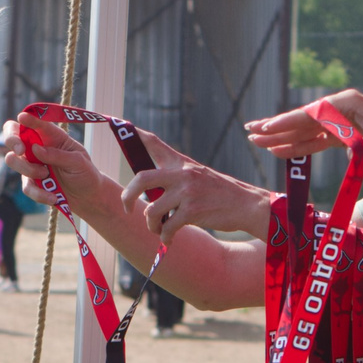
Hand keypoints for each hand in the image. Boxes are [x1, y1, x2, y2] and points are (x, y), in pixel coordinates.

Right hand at [6, 111, 119, 214]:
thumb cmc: (85, 173)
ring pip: (13, 160)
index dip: (27, 118)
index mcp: (52, 136)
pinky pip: (26, 187)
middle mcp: (38, 147)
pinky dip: (39, 193)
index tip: (22, 118)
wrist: (88, 198)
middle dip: (12, 140)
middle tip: (21, 150)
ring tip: (46, 176)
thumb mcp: (78, 162)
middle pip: (13, 136)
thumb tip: (35, 148)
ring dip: (29, 169)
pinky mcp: (32, 183)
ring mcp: (32, 165)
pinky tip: (53, 198)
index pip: (36, 123)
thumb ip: (57, 155)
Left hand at [121, 128, 270, 239]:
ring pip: (152, 209)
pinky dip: (165, 236)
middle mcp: (182, 173)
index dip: (132, 135)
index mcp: (181, 163)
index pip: (152, 143)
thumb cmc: (219, 194)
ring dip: (150, 224)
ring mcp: (188, 192)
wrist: (247, 205)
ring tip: (157, 230)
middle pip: (142, 178)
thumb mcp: (198, 176)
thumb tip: (146, 190)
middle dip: (128, 196)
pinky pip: (168, 227)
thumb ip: (174, 177)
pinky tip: (169, 239)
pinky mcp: (194, 211)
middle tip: (127, 208)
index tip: (115, 123)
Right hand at [244, 90, 362, 164]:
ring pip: (304, 131)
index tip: (267, 129)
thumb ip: (359, 146)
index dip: (287, 123)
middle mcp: (338, 109)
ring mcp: (336, 122)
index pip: (311, 114)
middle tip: (250, 131)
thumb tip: (344, 148)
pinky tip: (278, 151)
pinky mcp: (338, 135)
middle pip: (301, 119)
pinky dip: (296, 147)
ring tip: (255, 140)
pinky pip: (313, 141)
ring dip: (280, 137)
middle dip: (275, 127)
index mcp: (346, 103)